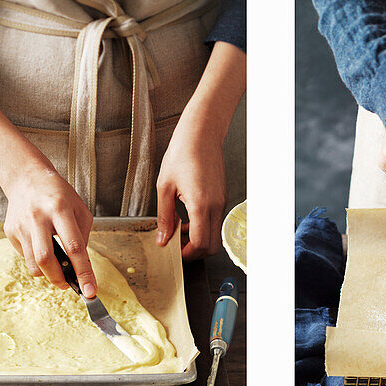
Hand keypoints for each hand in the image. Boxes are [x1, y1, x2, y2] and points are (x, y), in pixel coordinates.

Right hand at [0, 86, 97, 293]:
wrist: (27, 177)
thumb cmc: (59, 196)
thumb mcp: (80, 210)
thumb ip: (82, 239)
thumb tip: (80, 269)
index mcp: (60, 209)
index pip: (74, 247)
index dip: (83, 272)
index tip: (90, 291)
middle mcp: (38, 217)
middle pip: (46, 259)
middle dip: (59, 279)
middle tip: (68, 285)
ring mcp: (21, 224)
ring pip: (33, 264)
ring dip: (48, 273)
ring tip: (56, 266)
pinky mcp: (10, 231)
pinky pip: (25, 258)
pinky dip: (37, 262)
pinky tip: (41, 246)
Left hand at [156, 109, 227, 260]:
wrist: (201, 132)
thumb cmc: (183, 152)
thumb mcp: (164, 186)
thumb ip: (164, 216)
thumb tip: (163, 238)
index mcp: (201, 205)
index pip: (200, 243)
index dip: (187, 253)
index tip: (174, 251)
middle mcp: (215, 206)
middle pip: (211, 246)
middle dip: (195, 251)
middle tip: (177, 245)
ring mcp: (221, 203)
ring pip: (214, 235)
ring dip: (198, 238)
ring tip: (179, 229)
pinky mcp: (222, 198)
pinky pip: (214, 222)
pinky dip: (202, 226)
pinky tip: (187, 216)